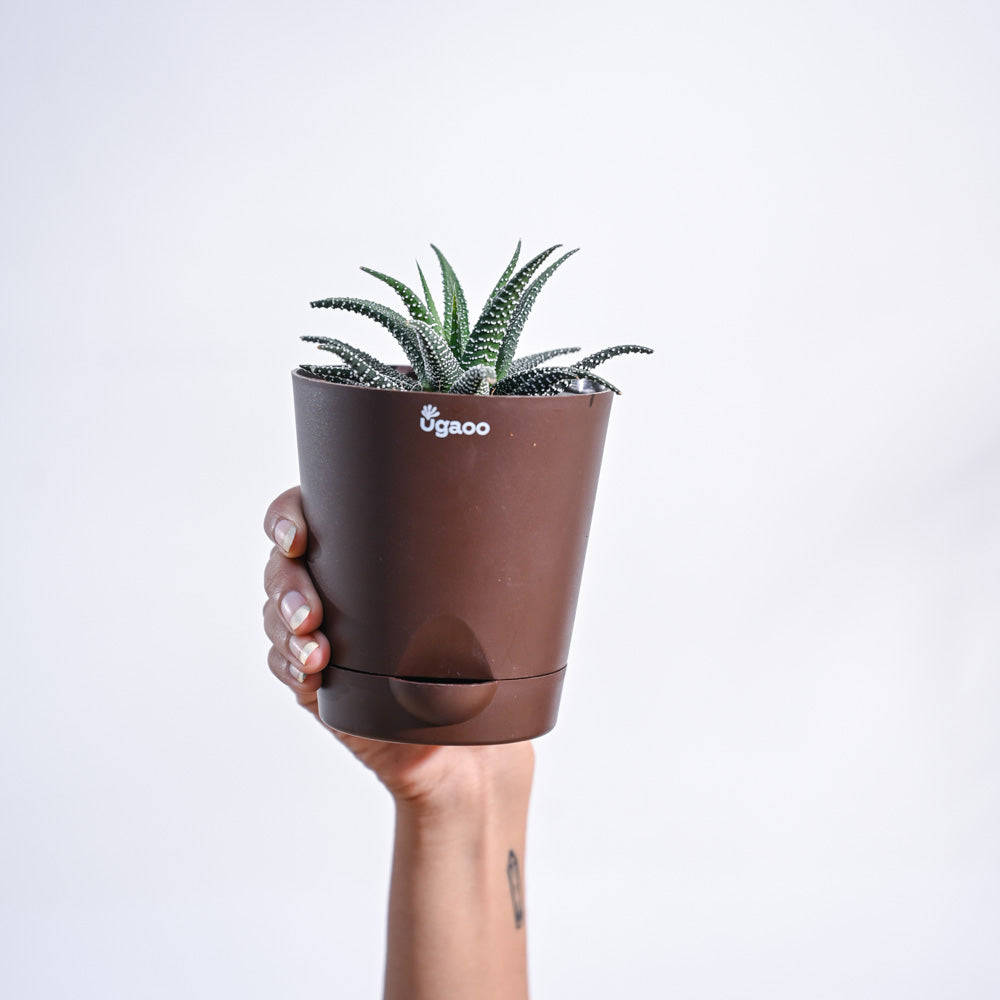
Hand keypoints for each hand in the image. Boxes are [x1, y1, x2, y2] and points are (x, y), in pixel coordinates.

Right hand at [263, 487, 534, 808]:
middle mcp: (333, 585)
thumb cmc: (469, 666)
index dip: (287, 519)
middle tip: (311, 616)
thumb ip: (468, 562)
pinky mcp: (310, 677)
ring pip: (275, 615)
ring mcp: (316, 631)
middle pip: (281, 567)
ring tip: (315, 656)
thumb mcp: (472, 605)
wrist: (460, 739)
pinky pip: (278, 662)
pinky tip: (309, 676)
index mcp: (364, 554)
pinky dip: (287, 667)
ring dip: (285, 632)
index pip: (306, 516)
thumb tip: (504, 521)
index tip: (297, 538)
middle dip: (288, 587)